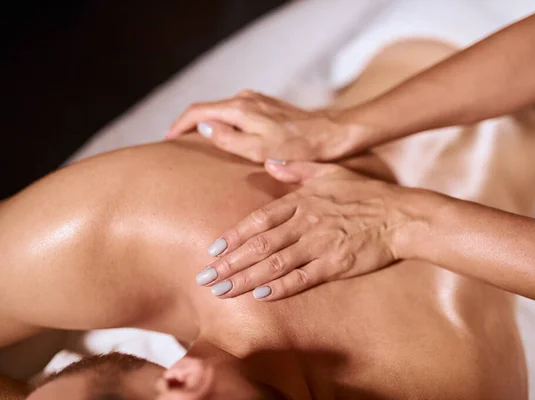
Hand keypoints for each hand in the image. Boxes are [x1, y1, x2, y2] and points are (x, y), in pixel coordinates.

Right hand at [166, 90, 367, 161]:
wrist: (333, 134)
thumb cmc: (299, 147)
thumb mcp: (261, 151)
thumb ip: (230, 140)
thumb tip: (204, 130)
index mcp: (240, 108)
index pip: (198, 112)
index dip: (178, 126)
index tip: (167, 141)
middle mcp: (246, 98)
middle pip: (208, 110)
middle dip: (191, 126)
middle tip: (178, 146)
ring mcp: (258, 100)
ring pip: (223, 111)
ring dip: (209, 125)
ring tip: (199, 145)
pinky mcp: (268, 106)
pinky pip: (238, 113)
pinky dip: (226, 124)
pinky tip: (228, 138)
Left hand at [196, 161, 430, 299]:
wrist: (401, 215)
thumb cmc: (366, 193)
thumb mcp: (329, 171)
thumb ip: (297, 168)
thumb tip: (270, 162)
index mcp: (301, 200)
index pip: (259, 219)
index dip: (234, 236)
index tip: (214, 250)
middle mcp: (306, 222)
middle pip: (259, 245)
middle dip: (230, 263)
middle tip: (205, 278)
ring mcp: (320, 244)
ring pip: (275, 264)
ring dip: (246, 279)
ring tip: (223, 291)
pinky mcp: (336, 264)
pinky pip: (303, 278)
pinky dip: (281, 287)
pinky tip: (261, 296)